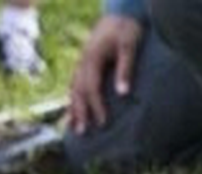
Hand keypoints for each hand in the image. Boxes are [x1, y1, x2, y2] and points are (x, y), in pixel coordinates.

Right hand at [67, 14, 143, 134]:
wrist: (120, 12)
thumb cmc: (127, 28)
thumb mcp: (129, 45)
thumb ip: (125, 68)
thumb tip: (123, 93)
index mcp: (92, 58)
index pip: (91, 88)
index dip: (96, 107)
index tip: (102, 123)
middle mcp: (83, 61)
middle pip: (77, 91)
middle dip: (79, 112)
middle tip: (82, 133)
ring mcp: (81, 62)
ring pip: (73, 89)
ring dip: (73, 108)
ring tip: (73, 128)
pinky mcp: (84, 63)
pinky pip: (74, 84)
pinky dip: (73, 99)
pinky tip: (72, 110)